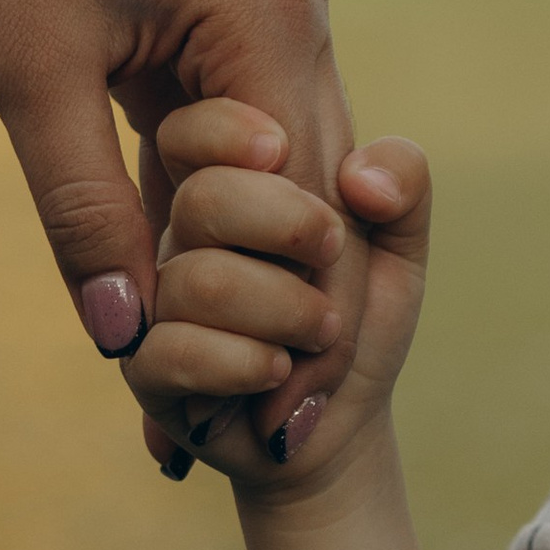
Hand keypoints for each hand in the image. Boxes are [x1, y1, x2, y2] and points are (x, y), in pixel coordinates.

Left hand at [0, 0, 366, 425]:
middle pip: (315, 184)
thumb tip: (124, 341)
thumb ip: (83, 211)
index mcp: (266, 16)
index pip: (306, 198)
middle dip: (289, 301)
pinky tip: (192, 264)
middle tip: (262, 423)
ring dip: (258, 251)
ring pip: (287, 155)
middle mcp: (295, 4)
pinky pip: (246, 113)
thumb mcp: (27, 73)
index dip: (289, 315)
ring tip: (233, 366)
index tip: (270, 422)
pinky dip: (221, 191)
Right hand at [125, 102, 431, 492]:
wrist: (336, 420)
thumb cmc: (359, 322)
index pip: (192, 129)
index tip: (298, 164)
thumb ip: (403, 182)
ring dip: (287, 314)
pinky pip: (173, 351)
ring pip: (200, 281)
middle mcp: (177, 237)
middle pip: (204, 199)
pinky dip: (249, 366)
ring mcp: (151, 302)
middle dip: (293, 231)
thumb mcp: (399, 247)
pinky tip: (278, 374)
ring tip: (319, 336)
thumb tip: (360, 177)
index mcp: (224, 186)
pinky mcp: (145, 369)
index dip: (242, 140)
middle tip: (331, 260)